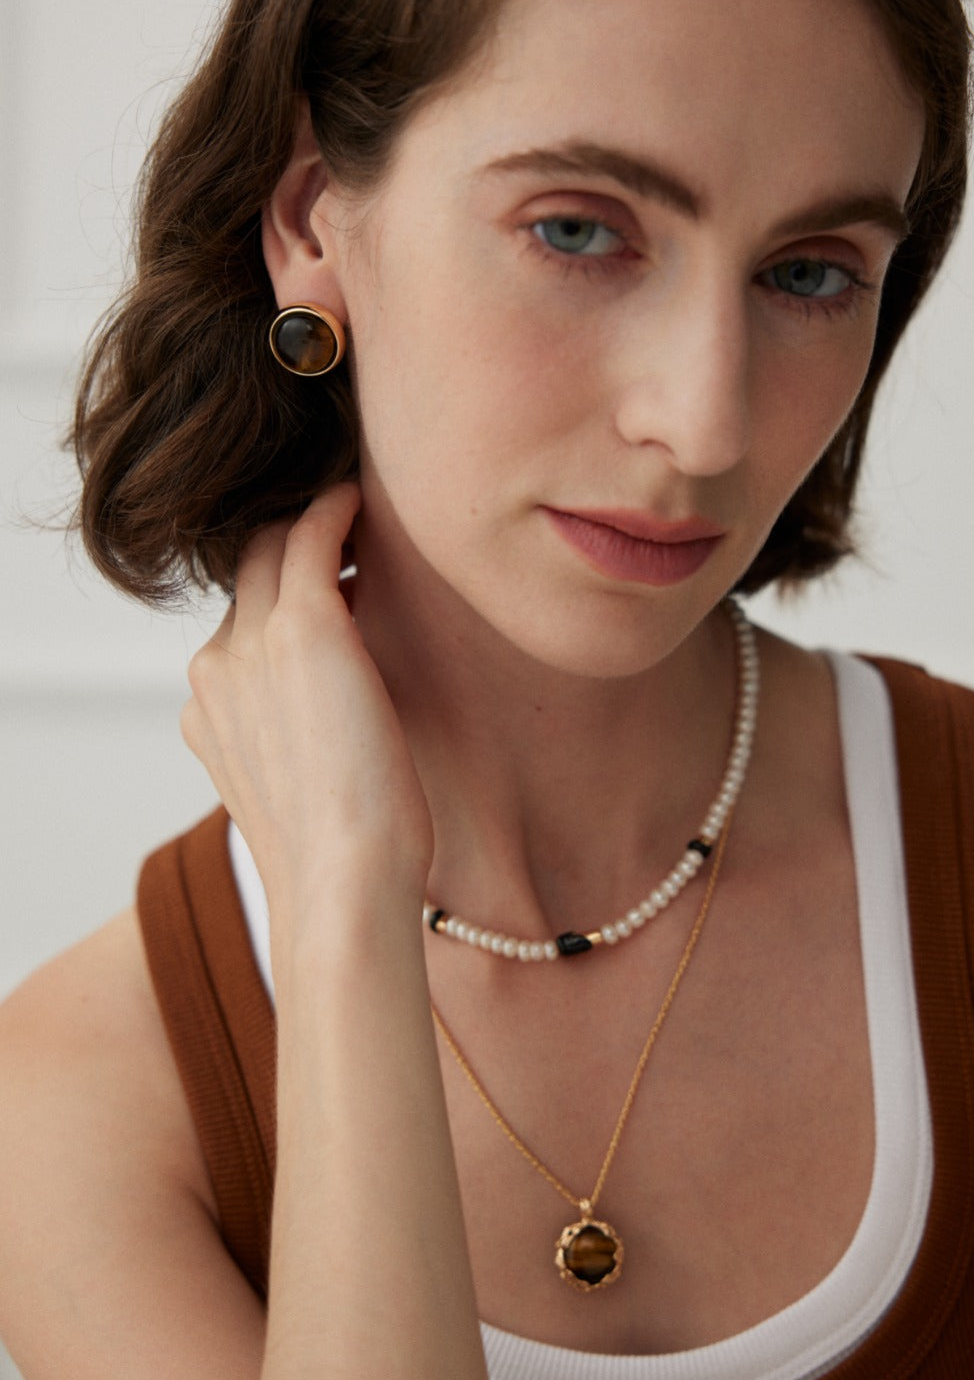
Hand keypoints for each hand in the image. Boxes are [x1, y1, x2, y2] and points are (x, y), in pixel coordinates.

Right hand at [181, 482, 433, 940]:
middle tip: (339, 527)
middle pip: (245, 574)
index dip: (280, 596)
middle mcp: (215, 669)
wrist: (343, 884)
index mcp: (208, 711)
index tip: (330, 582)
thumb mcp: (303, 790)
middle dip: (286, 546)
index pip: (239, 624)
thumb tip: (343, 714)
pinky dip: (333, 508)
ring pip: (272, 547)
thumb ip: (301, 739)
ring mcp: (252, 645)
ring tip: (355, 511)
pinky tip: (360, 495)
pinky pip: (311, 536)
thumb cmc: (345, 859)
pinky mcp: (305, 629)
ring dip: (311, 524)